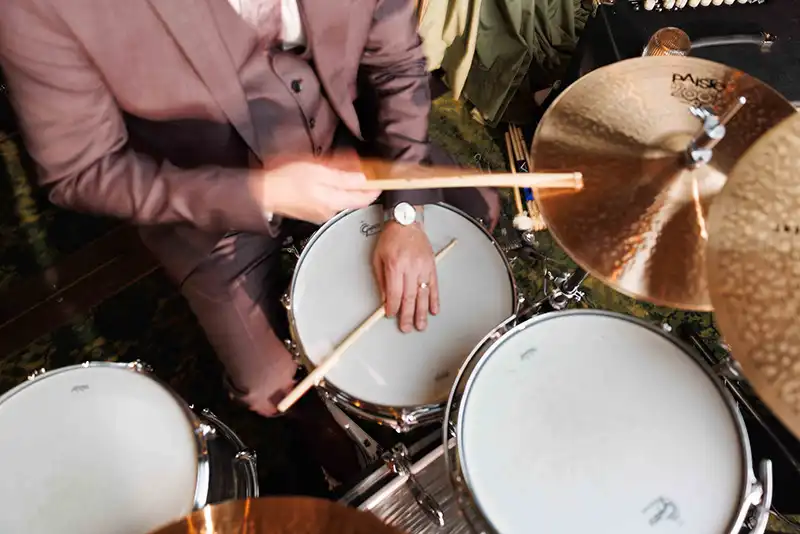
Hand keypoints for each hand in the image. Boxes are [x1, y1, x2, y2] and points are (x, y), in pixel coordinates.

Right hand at [252, 158, 380, 223]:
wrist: (264, 193)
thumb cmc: (287, 180)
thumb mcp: (318, 172)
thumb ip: (343, 177)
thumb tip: (362, 179)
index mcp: (333, 201)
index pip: (363, 198)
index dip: (374, 189)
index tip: (382, 181)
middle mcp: (330, 211)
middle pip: (353, 199)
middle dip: (359, 185)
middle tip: (361, 170)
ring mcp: (322, 213)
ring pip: (342, 198)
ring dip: (345, 186)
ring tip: (341, 170)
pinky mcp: (313, 212)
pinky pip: (330, 199)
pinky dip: (333, 189)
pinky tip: (326, 179)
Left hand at [372, 219, 438, 332]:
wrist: (407, 222)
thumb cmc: (391, 238)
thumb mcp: (378, 257)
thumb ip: (381, 279)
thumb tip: (385, 299)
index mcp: (395, 265)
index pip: (395, 292)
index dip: (393, 307)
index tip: (391, 315)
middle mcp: (410, 267)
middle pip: (409, 297)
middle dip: (408, 315)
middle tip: (407, 328)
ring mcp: (423, 267)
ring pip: (423, 294)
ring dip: (422, 312)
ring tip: (421, 325)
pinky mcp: (431, 266)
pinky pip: (434, 286)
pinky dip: (434, 299)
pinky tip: (434, 310)